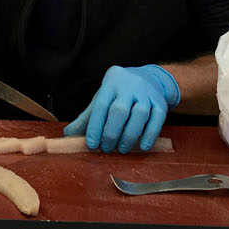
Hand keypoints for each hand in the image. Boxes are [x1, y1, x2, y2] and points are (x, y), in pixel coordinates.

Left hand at [62, 64, 180, 152]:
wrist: (151, 79)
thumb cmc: (121, 93)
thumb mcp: (103, 98)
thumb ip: (87, 117)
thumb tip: (68, 135)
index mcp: (111, 82)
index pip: (100, 105)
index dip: (94, 126)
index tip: (91, 144)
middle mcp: (129, 85)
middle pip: (120, 110)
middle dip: (111, 133)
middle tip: (106, 149)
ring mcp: (147, 93)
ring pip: (139, 114)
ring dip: (129, 135)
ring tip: (122, 149)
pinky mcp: (161, 102)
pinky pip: (157, 119)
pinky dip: (149, 135)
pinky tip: (142, 147)